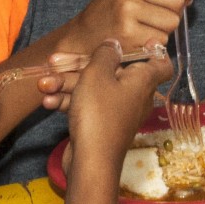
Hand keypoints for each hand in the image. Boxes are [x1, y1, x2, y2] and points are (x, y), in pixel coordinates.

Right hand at [54, 0, 192, 56]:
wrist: (83, 35)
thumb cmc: (113, 11)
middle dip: (175, 12)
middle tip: (158, 17)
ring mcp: (128, 9)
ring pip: (172, 21)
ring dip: (165, 29)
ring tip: (145, 28)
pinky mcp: (129, 32)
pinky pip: (161, 39)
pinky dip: (154, 44)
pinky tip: (138, 39)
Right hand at [60, 41, 171, 164]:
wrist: (90, 162)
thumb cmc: (98, 114)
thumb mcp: (97, 74)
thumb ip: (105, 54)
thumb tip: (114, 44)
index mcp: (143, 81)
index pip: (161, 63)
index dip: (152, 50)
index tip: (139, 42)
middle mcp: (134, 95)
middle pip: (112, 71)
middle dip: (80, 66)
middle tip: (55, 61)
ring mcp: (118, 111)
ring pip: (94, 88)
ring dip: (67, 84)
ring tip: (44, 84)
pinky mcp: (102, 124)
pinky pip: (88, 105)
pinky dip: (69, 102)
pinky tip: (49, 102)